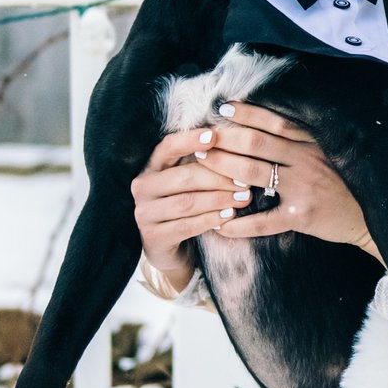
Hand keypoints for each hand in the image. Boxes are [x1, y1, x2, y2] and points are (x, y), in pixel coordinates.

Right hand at [131, 125, 256, 283]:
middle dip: (218, 178)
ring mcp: (144, 213)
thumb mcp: (191, 183)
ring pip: (187, 202)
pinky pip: (186, 226)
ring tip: (244, 198)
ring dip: (219, 199)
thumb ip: (202, 164)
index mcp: (151, 167)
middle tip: (245, 181)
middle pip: (183, 177)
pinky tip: (229, 216)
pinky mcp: (153, 237)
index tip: (214, 135)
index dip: (190, 140)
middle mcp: (142, 187)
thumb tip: (233, 143)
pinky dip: (210, 219)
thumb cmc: (187, 208)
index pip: (168, 147)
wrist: (172, 252)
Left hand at [203, 102, 382, 258]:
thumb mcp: (326, 154)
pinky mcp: (301, 217)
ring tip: (201, 164)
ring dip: (223, 168)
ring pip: (254, 174)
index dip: (248, 113)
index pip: (274, 122)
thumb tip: (264, 126)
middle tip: (202, 139)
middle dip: (225, 139)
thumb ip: (300, 142)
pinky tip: (220, 225)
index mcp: (311, 143)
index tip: (224, 107)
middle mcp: (306, 161)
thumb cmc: (343, 183)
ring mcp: (303, 189)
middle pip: (257, 144)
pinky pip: (264, 221)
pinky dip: (240, 224)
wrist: (370, 217)